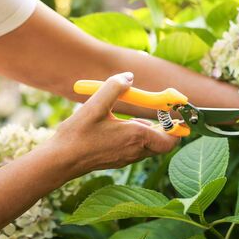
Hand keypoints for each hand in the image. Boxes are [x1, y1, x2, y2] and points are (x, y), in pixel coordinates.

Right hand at [49, 73, 178, 177]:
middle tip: (161, 112)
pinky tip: (122, 127)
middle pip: (162, 143)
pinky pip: (137, 149)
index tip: (178, 115)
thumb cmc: (77, 135)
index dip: (178, 128)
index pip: (170, 139)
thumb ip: (115, 87)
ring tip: (137, 118)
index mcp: (136, 137)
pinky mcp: (118, 160)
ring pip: (149, 146)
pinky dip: (138, 138)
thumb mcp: (95, 105)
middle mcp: (135, 151)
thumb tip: (129, 77)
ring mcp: (127, 158)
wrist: (60, 161)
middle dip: (165, 127)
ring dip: (150, 132)